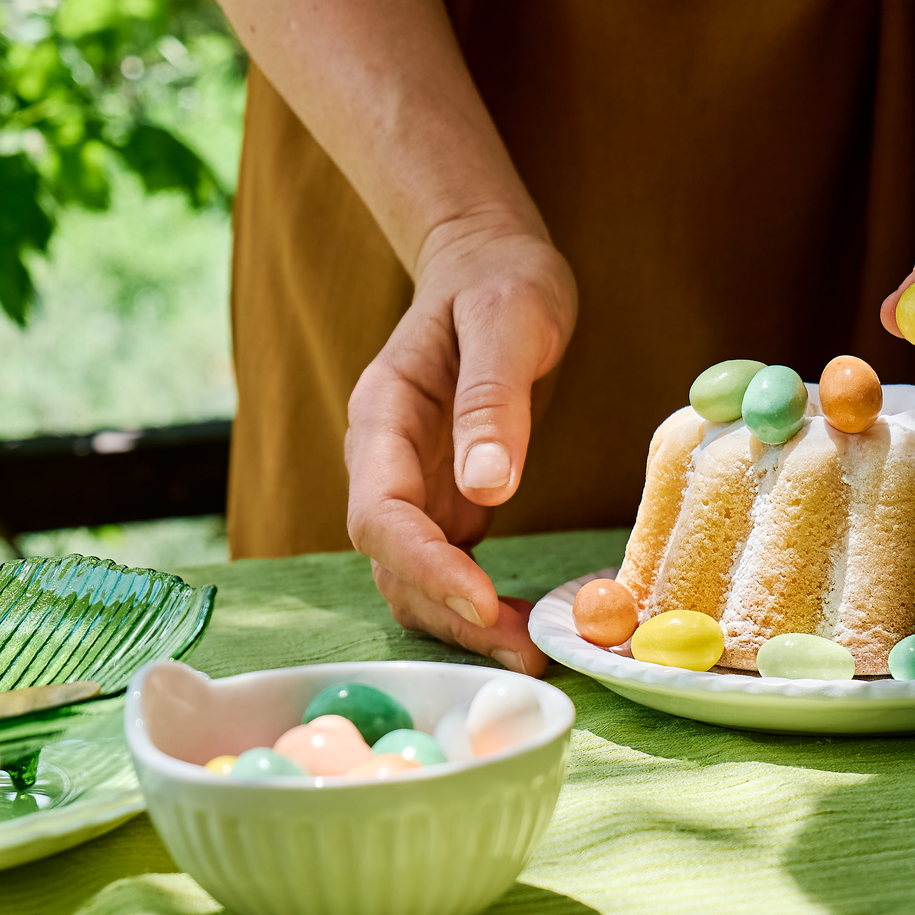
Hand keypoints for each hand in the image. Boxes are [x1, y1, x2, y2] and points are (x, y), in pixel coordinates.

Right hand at [344, 212, 577, 673]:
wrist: (492, 265)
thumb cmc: (501, 281)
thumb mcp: (509, 320)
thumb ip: (492, 401)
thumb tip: (485, 486)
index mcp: (382, 418)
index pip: (381, 513)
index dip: (425, 564)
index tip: (482, 598)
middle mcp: (385, 464)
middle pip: (395, 564)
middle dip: (453, 614)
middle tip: (527, 649)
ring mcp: (414, 489)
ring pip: (417, 581)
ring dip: (466, 624)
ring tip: (534, 649)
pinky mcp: (449, 504)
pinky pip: (450, 572)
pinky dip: (481, 607)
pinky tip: (528, 625)